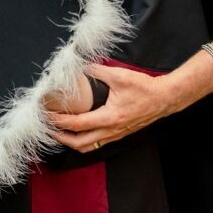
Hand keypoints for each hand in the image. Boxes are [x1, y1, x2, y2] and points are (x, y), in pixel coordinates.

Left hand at [48, 64, 171, 152]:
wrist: (165, 98)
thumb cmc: (145, 88)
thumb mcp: (119, 76)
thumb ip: (97, 70)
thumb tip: (81, 66)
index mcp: (109, 117)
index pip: (77, 124)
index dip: (60, 122)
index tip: (48, 116)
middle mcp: (111, 130)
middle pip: (80, 143)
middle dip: (62, 137)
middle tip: (49, 128)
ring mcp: (116, 134)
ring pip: (89, 147)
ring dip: (72, 142)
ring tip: (61, 133)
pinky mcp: (120, 134)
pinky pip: (98, 143)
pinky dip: (85, 141)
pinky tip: (80, 132)